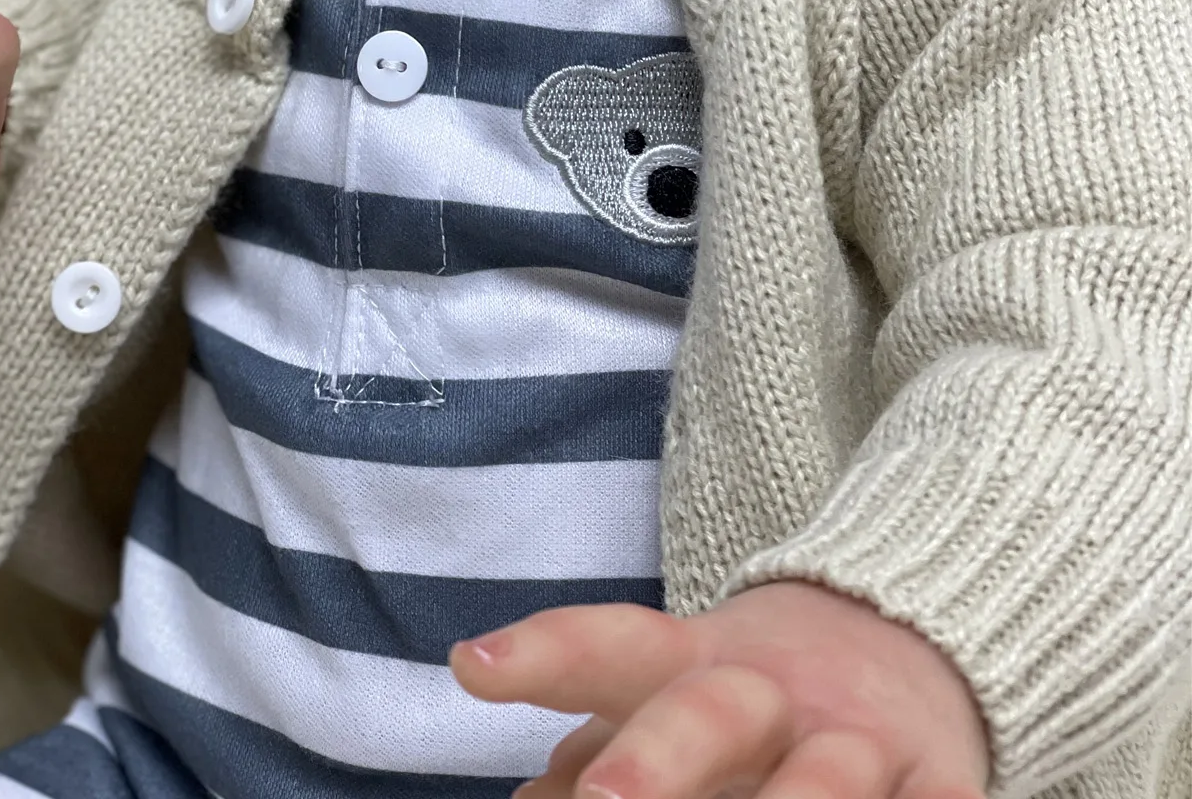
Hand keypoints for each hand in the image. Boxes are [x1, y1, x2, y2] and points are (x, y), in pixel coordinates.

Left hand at [451, 579, 989, 798]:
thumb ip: (592, 750)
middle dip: (656, 761)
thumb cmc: (748, 689)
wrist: (905, 627)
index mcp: (687, 665)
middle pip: (705, 711)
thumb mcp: (665, 696)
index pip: (607, 645)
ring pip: (829, 775)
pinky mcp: (940, 782)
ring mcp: (857, 740)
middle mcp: (766, 693)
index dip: (540, 654)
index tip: (469, 665)